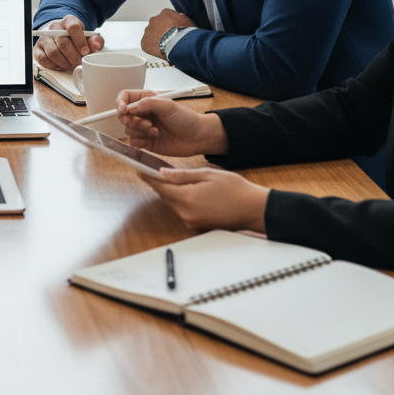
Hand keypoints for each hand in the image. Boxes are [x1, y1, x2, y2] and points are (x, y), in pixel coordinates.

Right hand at [33, 15, 104, 71]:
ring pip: (53, 53)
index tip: (86, 52)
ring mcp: (45, 38)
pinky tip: (61, 65)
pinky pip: (44, 60)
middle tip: (80, 64)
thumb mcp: (90, 38)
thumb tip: (95, 45)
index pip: (73, 27)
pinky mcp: (38, 49)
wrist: (63, 39)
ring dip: (65, 63)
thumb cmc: (78, 40)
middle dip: (74, 57)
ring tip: (72, 66)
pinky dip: (54, 65)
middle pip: (63, 43)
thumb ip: (96, 41)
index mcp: (69, 21)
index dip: (80, 41)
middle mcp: (54, 27)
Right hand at [116, 91, 227, 155]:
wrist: (198, 138)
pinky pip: (133, 141)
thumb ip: (147, 104)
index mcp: (146, 100)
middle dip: (131, 120)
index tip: (123, 110)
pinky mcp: (146, 142)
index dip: (120, 103)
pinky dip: (141, 141)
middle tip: (145, 123)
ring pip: (128, 129)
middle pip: (123, 116)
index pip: (125, 97)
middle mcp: (142, 113)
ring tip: (155, 131)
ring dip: (139, 131)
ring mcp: (143, 128)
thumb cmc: (186, 119)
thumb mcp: (168, 106)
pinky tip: (154, 138)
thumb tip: (129, 108)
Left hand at [138, 167, 268, 233]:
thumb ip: (182, 175)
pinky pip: (182, 211)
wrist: (254, 209)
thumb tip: (162, 173)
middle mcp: (186, 213)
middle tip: (152, 169)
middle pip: (164, 196)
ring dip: (170, 192)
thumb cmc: (235, 189)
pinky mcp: (197, 226)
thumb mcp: (207, 174)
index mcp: (187, 198)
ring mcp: (191, 221)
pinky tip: (185, 191)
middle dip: (159, 183)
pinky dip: (180, 200)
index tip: (139, 168)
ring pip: (173, 203)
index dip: (148, 176)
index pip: (160, 186)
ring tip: (169, 178)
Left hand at [141, 8, 195, 57]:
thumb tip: (180, 18)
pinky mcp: (144, 42)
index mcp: (165, 13)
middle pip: (157, 26)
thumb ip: (181, 18)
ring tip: (166, 47)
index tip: (174, 31)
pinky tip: (160, 51)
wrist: (179, 43)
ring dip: (157, 40)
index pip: (166, 18)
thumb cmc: (185, 32)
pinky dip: (152, 48)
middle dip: (162, 32)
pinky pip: (147, 45)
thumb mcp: (187, 21)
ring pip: (151, 35)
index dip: (170, 25)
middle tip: (169, 40)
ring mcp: (148, 31)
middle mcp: (154, 19)